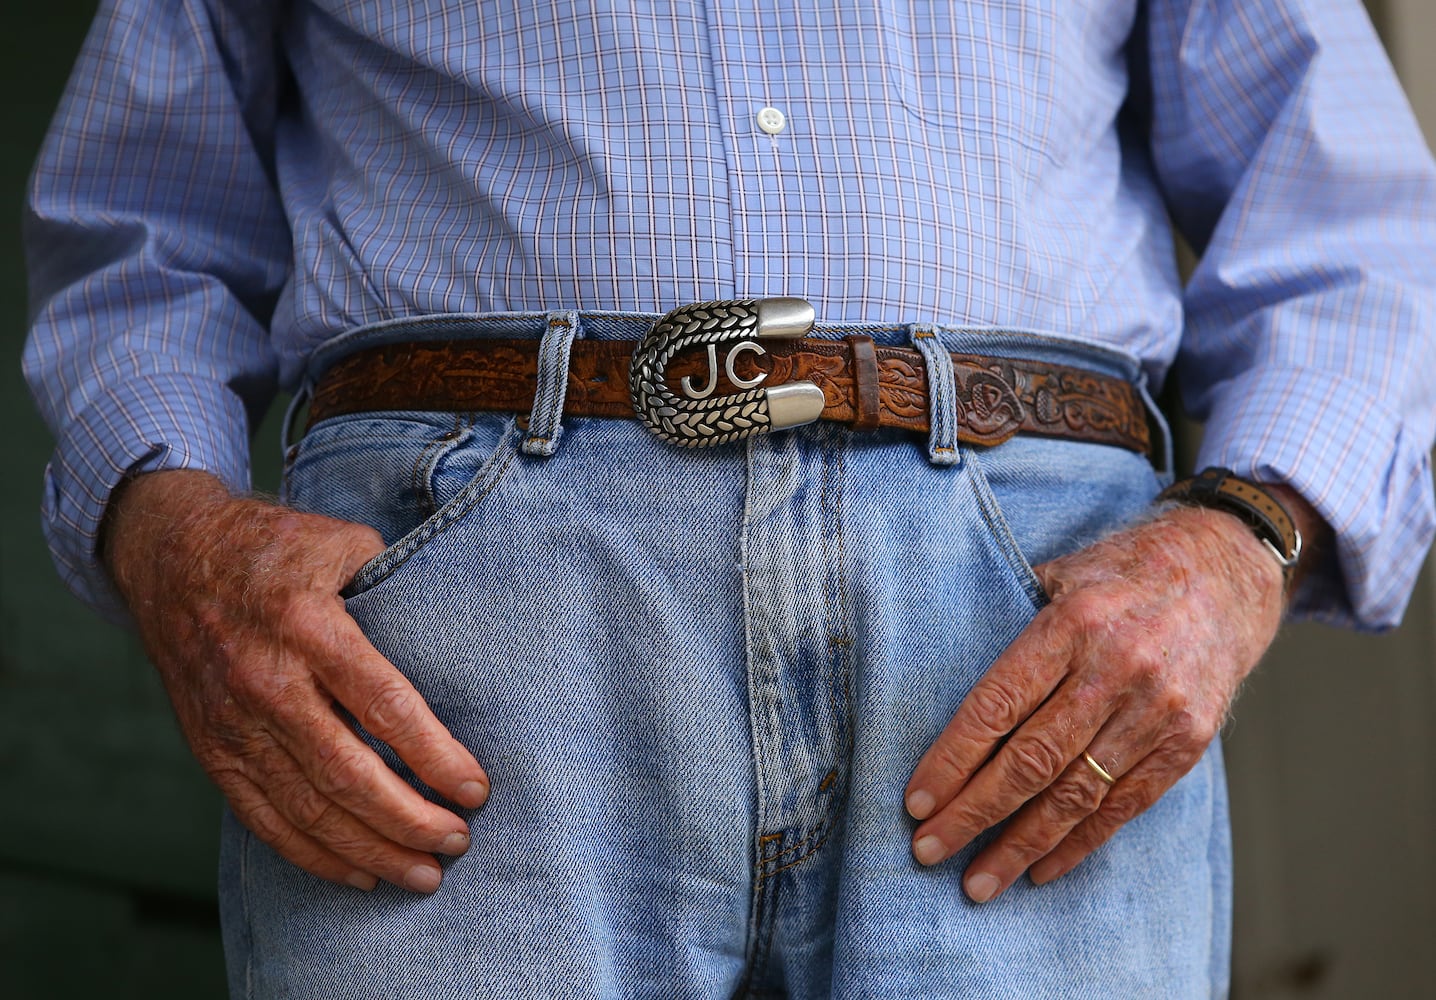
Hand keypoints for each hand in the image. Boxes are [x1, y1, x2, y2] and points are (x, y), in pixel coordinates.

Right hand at [104, 470, 489, 892]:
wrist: (169, 554)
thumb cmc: (273, 546)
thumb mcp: (342, 543)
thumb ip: (397, 588)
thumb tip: (459, 637)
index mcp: (307, 623)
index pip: (383, 705)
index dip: (433, 756)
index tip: (476, 789)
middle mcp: (266, 680)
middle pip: (347, 774)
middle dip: (410, 819)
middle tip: (459, 841)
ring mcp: (232, 723)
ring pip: (307, 809)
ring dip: (371, 849)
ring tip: (425, 873)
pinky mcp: (211, 750)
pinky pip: (264, 819)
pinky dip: (313, 855)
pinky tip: (359, 874)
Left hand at [903, 489, 1324, 902]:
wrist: (1226, 574)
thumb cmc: (1122, 574)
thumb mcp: (1062, 574)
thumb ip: (1009, 623)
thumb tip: (941, 681)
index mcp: (1074, 624)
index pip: (998, 705)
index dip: (953, 759)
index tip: (917, 801)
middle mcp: (1118, 669)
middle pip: (1032, 759)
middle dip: (973, 812)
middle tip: (928, 850)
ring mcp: (1158, 710)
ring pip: (1077, 794)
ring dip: (1021, 844)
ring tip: (978, 881)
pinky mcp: (1189, 742)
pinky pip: (1125, 806)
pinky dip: (1079, 843)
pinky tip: (1040, 869)